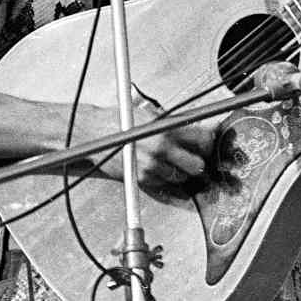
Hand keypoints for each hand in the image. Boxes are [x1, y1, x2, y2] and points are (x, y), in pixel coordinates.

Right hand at [83, 99, 213, 190]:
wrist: (92, 134)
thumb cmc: (120, 121)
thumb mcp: (151, 114)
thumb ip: (175, 123)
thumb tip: (199, 128)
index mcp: (167, 128)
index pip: (203, 140)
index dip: (208, 143)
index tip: (206, 144)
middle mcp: (161, 147)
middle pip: (197, 164)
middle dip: (197, 162)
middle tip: (194, 158)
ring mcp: (152, 165)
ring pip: (181, 178)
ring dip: (180, 173)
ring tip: (172, 163)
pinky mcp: (141, 179)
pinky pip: (163, 185)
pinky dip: (164, 180)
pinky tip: (160, 170)